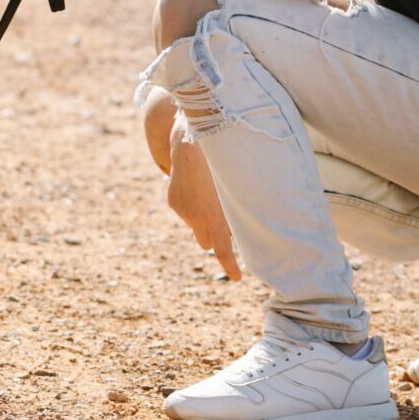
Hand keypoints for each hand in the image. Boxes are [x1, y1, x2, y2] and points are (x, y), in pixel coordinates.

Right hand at [166, 129, 241, 280]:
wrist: (192, 142)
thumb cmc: (223, 163)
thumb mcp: (237, 190)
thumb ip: (239, 212)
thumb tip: (245, 226)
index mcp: (214, 219)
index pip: (222, 251)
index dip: (230, 266)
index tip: (237, 277)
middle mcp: (196, 219)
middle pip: (207, 241)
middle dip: (216, 237)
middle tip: (228, 224)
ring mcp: (183, 211)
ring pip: (196, 224)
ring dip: (205, 217)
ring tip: (213, 193)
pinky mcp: (173, 202)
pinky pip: (186, 211)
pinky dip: (194, 205)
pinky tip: (199, 186)